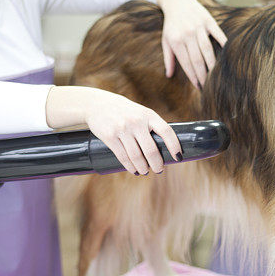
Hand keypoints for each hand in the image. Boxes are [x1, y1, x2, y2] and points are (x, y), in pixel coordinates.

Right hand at [45, 86, 182, 174]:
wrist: (96, 104)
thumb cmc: (124, 111)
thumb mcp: (140, 112)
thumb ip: (151, 126)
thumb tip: (165, 148)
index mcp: (148, 115)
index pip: (166, 131)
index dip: (174, 146)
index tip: (178, 157)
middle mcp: (136, 121)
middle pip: (151, 150)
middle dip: (157, 164)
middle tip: (159, 169)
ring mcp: (122, 129)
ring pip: (136, 156)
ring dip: (143, 168)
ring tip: (145, 171)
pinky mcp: (110, 136)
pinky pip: (123, 157)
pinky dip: (130, 167)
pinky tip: (134, 170)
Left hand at [157, 0, 227, 88]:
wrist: (177, 1)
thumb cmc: (171, 25)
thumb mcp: (166, 40)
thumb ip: (168, 58)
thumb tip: (168, 75)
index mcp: (176, 41)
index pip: (186, 63)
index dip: (193, 76)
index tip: (198, 86)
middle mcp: (187, 34)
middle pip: (197, 59)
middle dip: (203, 74)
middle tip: (208, 86)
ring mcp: (198, 27)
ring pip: (207, 49)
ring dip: (212, 64)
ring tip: (216, 75)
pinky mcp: (208, 20)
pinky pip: (218, 34)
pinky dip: (223, 44)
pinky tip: (227, 55)